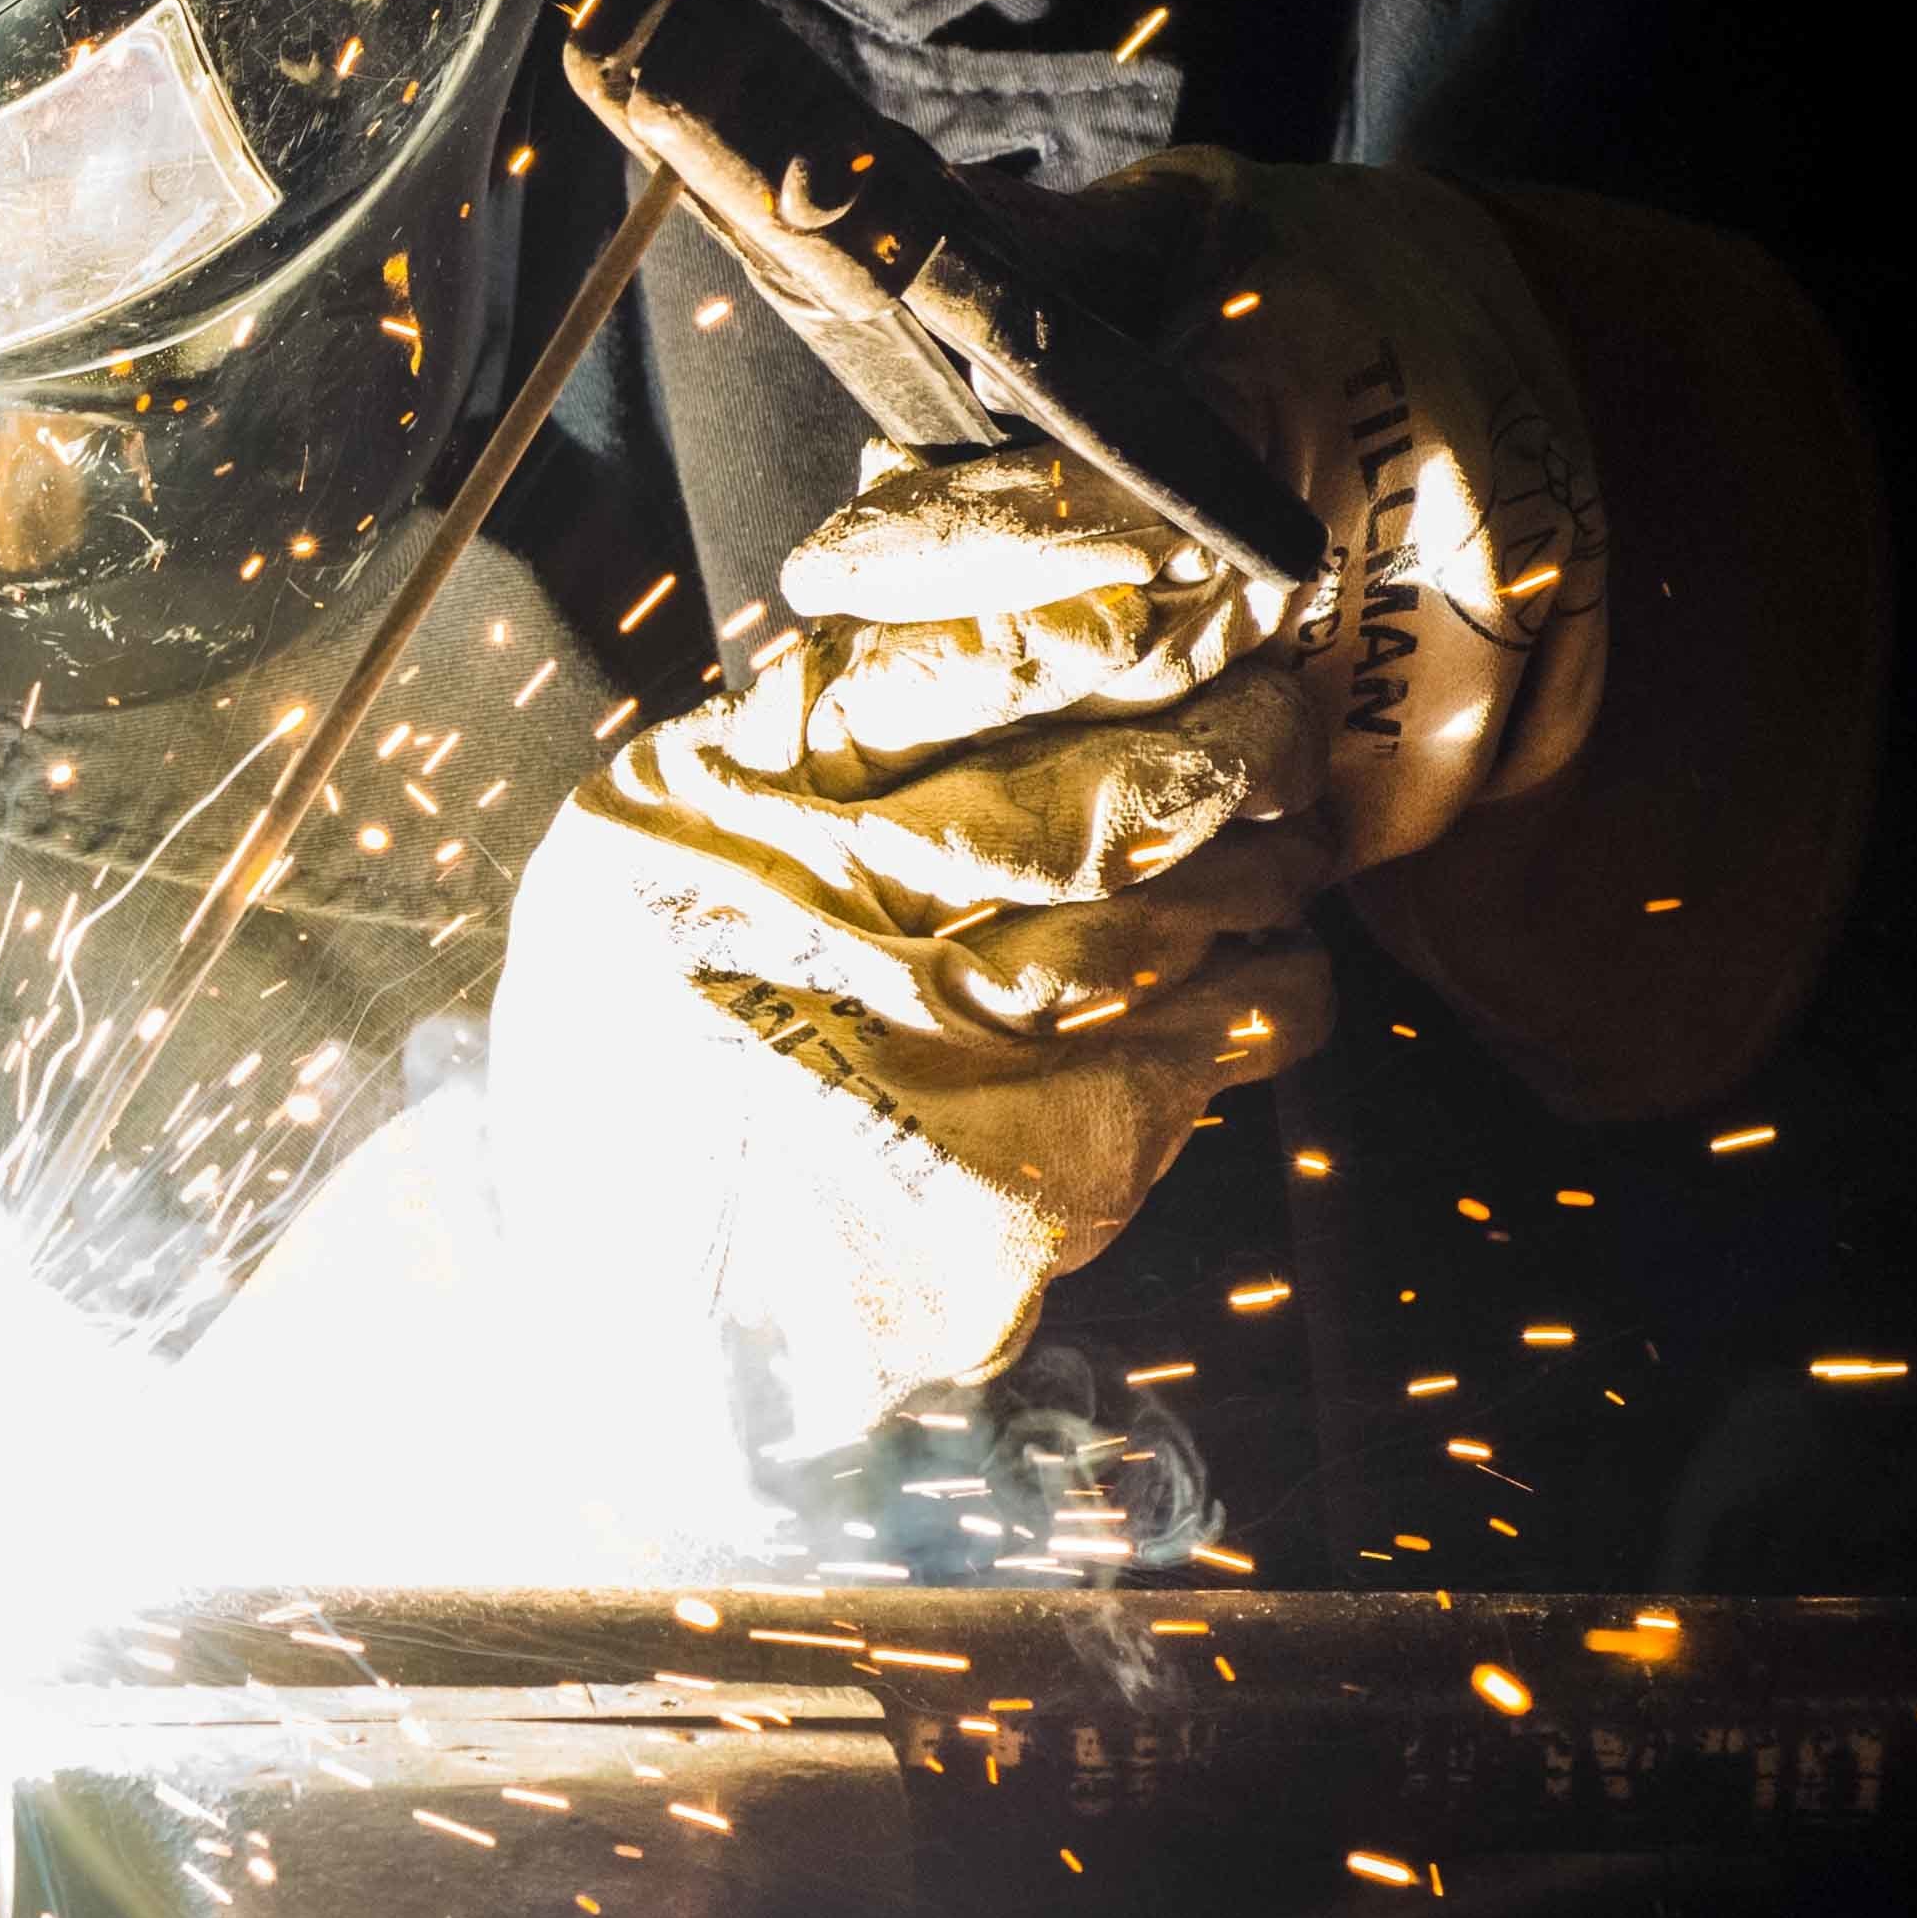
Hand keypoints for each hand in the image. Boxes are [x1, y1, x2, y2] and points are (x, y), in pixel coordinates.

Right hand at [483, 153, 1609, 1396]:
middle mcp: (809, 919)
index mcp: (701, 820)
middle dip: (1215, 733)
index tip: (1167, 579)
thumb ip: (764, 751)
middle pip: (1084, 780)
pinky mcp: (1029, 1162)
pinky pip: (1216, 1035)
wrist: (647, 1338)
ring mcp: (926, 1045)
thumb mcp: (630, 881)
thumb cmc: (640, 1089)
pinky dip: (1276, 986)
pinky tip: (1280, 969)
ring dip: (1263, 854)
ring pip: (1175, 895)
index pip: (931, 659)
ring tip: (1286, 834)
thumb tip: (942, 607)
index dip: (1076, 610)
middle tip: (1274, 706)